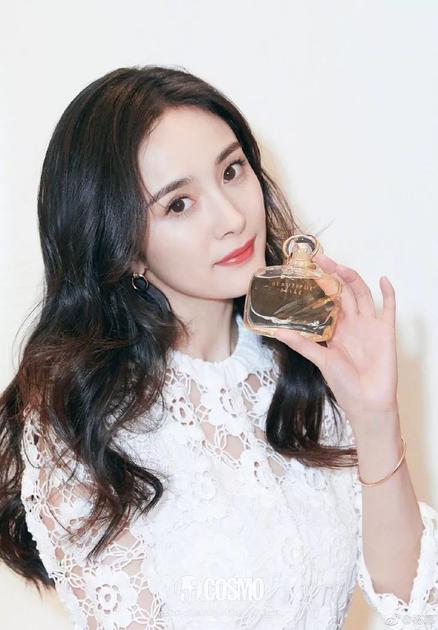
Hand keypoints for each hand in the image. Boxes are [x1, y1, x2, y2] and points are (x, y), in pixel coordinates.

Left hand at [272, 252, 398, 433]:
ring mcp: (369, 326)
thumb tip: (278, 332)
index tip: (307, 271)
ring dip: (352, 278)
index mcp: (335, 330)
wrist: (367, 402)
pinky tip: (382, 280)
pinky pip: (389, 308)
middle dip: (333, 276)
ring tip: (340, 266)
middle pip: (344, 292)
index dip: (319, 286)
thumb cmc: (344, 384)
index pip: (327, 301)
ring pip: (362, 294)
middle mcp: (352, 324)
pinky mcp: (385, 332)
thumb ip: (302, 344)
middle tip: (320, 260)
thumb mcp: (320, 360)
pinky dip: (388, 293)